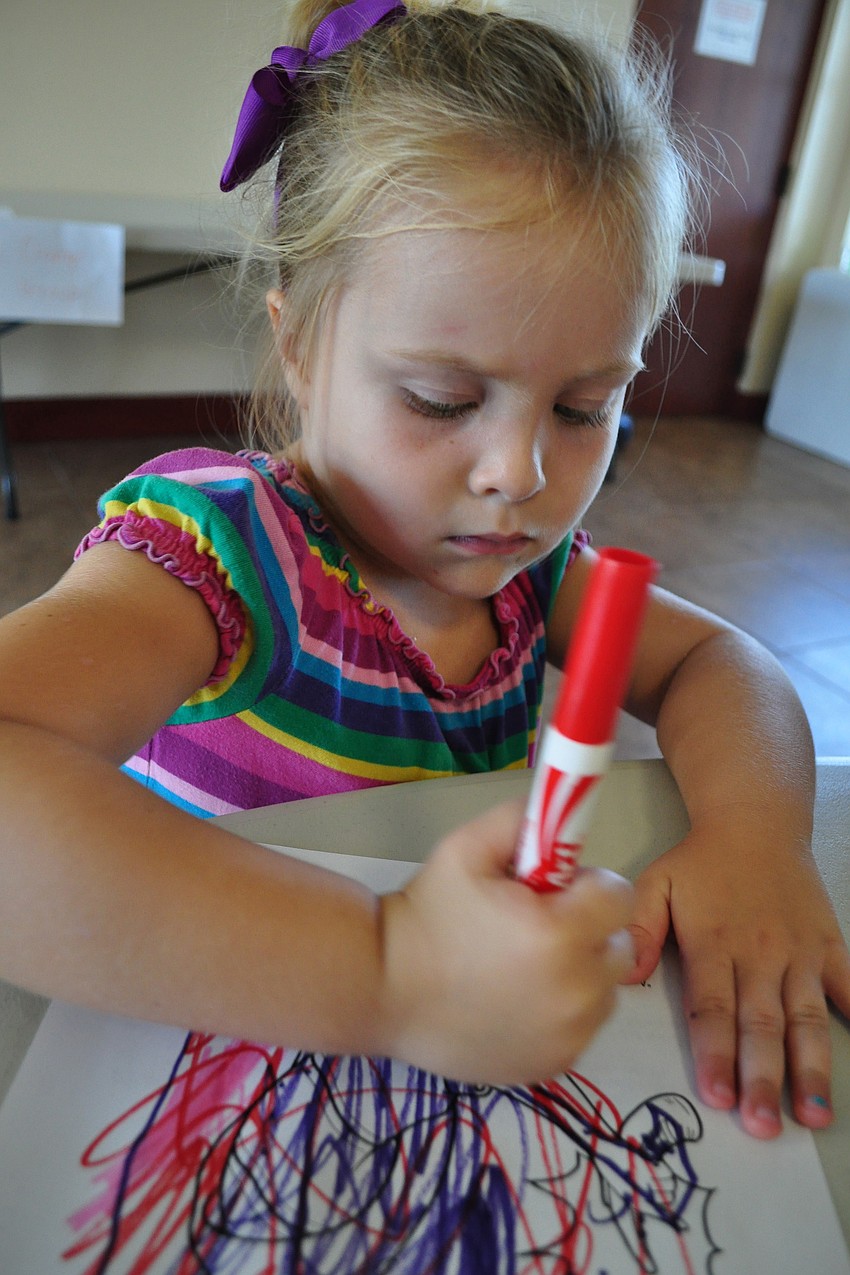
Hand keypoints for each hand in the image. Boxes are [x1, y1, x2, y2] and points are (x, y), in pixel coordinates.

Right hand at [379, 800, 633, 1084]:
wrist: (383, 990)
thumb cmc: (426, 915)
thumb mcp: (464, 849)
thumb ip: (519, 821)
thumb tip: (560, 812)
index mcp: (558, 932)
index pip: (619, 896)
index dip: (588, 886)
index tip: (554, 890)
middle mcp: (575, 989)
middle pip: (618, 946)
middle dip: (587, 931)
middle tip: (536, 928)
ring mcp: (569, 1033)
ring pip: (603, 991)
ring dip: (579, 974)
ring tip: (522, 968)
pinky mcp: (556, 1064)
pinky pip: (582, 1027)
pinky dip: (563, 1014)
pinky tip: (516, 1001)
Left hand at [624, 824, 849, 1137]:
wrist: (756, 823)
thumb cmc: (700, 863)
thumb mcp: (657, 883)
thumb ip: (639, 926)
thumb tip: (626, 973)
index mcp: (714, 944)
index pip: (713, 1008)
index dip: (715, 1053)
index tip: (716, 1096)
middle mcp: (760, 954)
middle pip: (761, 1023)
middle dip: (762, 1077)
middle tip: (763, 1126)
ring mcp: (801, 953)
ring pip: (806, 1017)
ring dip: (811, 1067)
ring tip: (813, 1114)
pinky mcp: (831, 946)